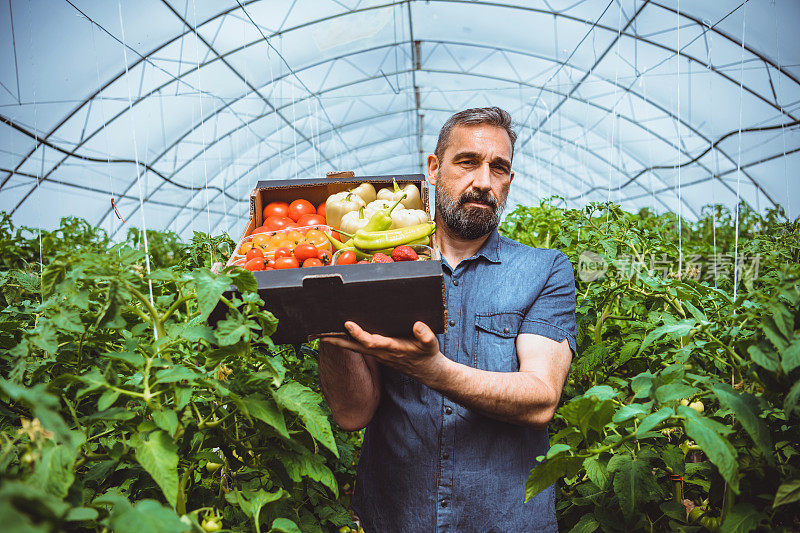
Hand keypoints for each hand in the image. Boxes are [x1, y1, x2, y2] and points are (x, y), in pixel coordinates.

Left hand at [320, 321, 446, 381]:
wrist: (428, 372)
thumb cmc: (428, 355)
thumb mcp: (431, 345)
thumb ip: (425, 335)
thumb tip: (417, 325)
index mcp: (392, 348)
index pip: (371, 342)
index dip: (359, 334)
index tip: (348, 324)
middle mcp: (381, 353)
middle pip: (355, 347)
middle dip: (338, 340)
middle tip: (320, 334)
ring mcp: (378, 355)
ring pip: (354, 348)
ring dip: (338, 341)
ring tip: (321, 334)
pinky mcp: (378, 354)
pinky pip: (358, 348)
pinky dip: (346, 342)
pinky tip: (338, 336)